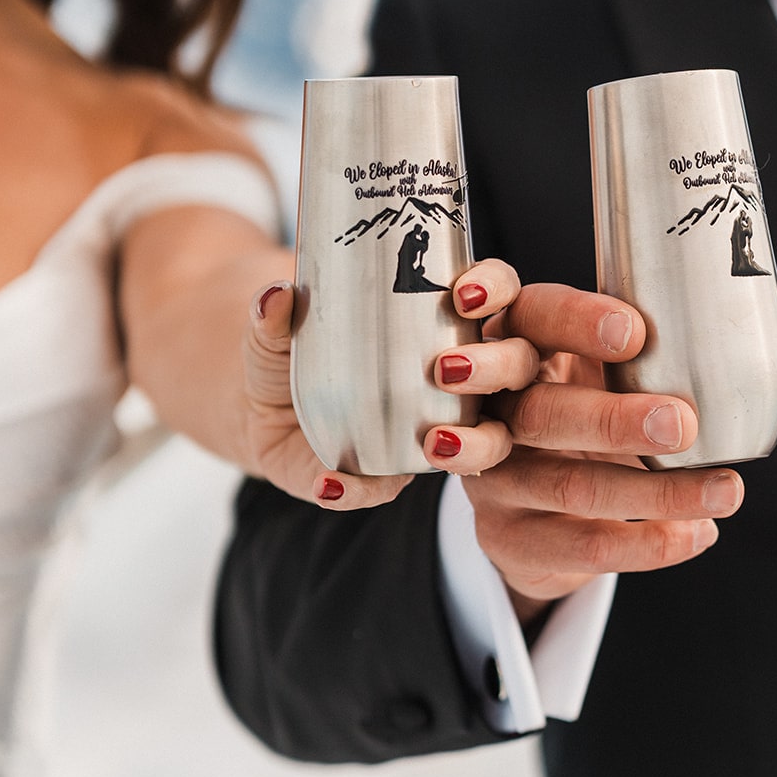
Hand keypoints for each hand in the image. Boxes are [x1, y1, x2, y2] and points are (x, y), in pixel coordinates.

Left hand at [240, 259, 529, 507]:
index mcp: (446, 317)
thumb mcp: (280, 322)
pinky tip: (331, 482)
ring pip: (490, 438)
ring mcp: (439, 425)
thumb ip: (275, 310)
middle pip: (515, 364)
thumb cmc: (292, 346)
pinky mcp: (393, 471)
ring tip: (433, 444)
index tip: (465, 293)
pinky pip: (390, 486)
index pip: (499, 293)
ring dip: (474, 443)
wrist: (261, 407)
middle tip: (450, 366)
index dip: (495, 288)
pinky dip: (359, 488)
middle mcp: (461, 372)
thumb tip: (275, 297)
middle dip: (497, 365)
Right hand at [449, 284, 776, 624]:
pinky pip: (579, 546)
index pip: (533, 314)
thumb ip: (708, 362)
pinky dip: (647, 544)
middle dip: (614, 419)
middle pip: (542, 409)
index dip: (575, 321)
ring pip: (568, 484)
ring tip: (725, 491)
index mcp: (524, 339)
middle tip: (684, 424)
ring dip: (654, 493)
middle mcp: (496, 403)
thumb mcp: (629, 377)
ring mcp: (494, 474)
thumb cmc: (594, 414)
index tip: (633, 329)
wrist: (532, 509)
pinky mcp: (506, 536)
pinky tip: (698, 534)